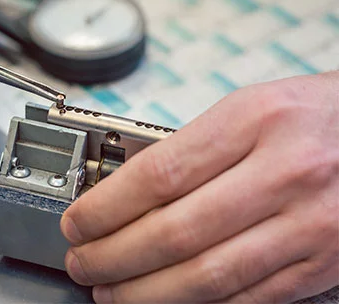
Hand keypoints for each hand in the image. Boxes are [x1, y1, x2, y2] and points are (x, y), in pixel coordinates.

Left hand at [61, 72, 338, 302]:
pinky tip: (166, 303)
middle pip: (174, 231)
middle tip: (82, 262)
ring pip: (207, 275)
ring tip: (111, 292)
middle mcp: (284, 172)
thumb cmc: (314, 115)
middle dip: (113, 256)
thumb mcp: (251, 108)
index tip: (78, 222)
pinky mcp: (322, 262)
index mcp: (255, 120)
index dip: (106, 208)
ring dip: (146, 292)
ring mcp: (309, 223)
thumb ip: (193, 148)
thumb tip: (129, 192)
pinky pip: (248, 297)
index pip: (158, 175)